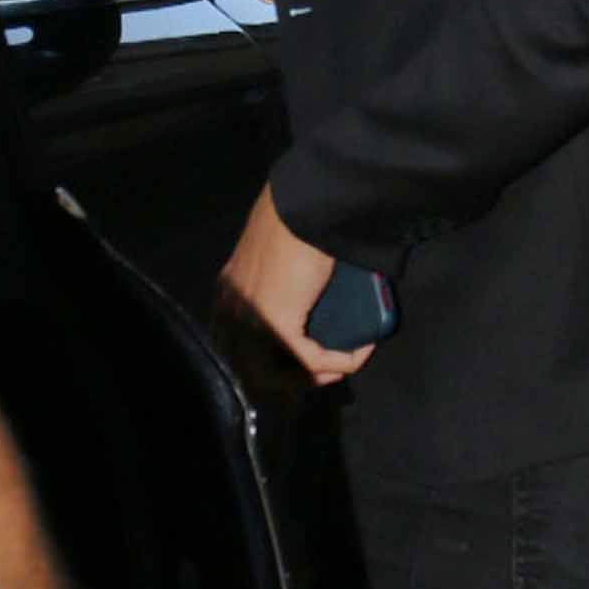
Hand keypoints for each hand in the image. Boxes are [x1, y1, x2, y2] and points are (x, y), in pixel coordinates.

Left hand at [220, 184, 371, 386]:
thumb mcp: (274, 252)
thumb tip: (305, 291)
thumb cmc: (294, 220)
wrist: (302, 208)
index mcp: (227, 292)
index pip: (232, 346)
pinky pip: (311, 359)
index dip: (263, 364)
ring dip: (315, 376)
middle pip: (251, 369)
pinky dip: (340, 361)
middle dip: (290, 380)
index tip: (299, 365)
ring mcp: (251, 320)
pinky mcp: (278, 325)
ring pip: (277, 374)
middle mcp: (231, 311)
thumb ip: (276, 275)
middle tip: (325, 374)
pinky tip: (360, 352)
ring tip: (344, 364)